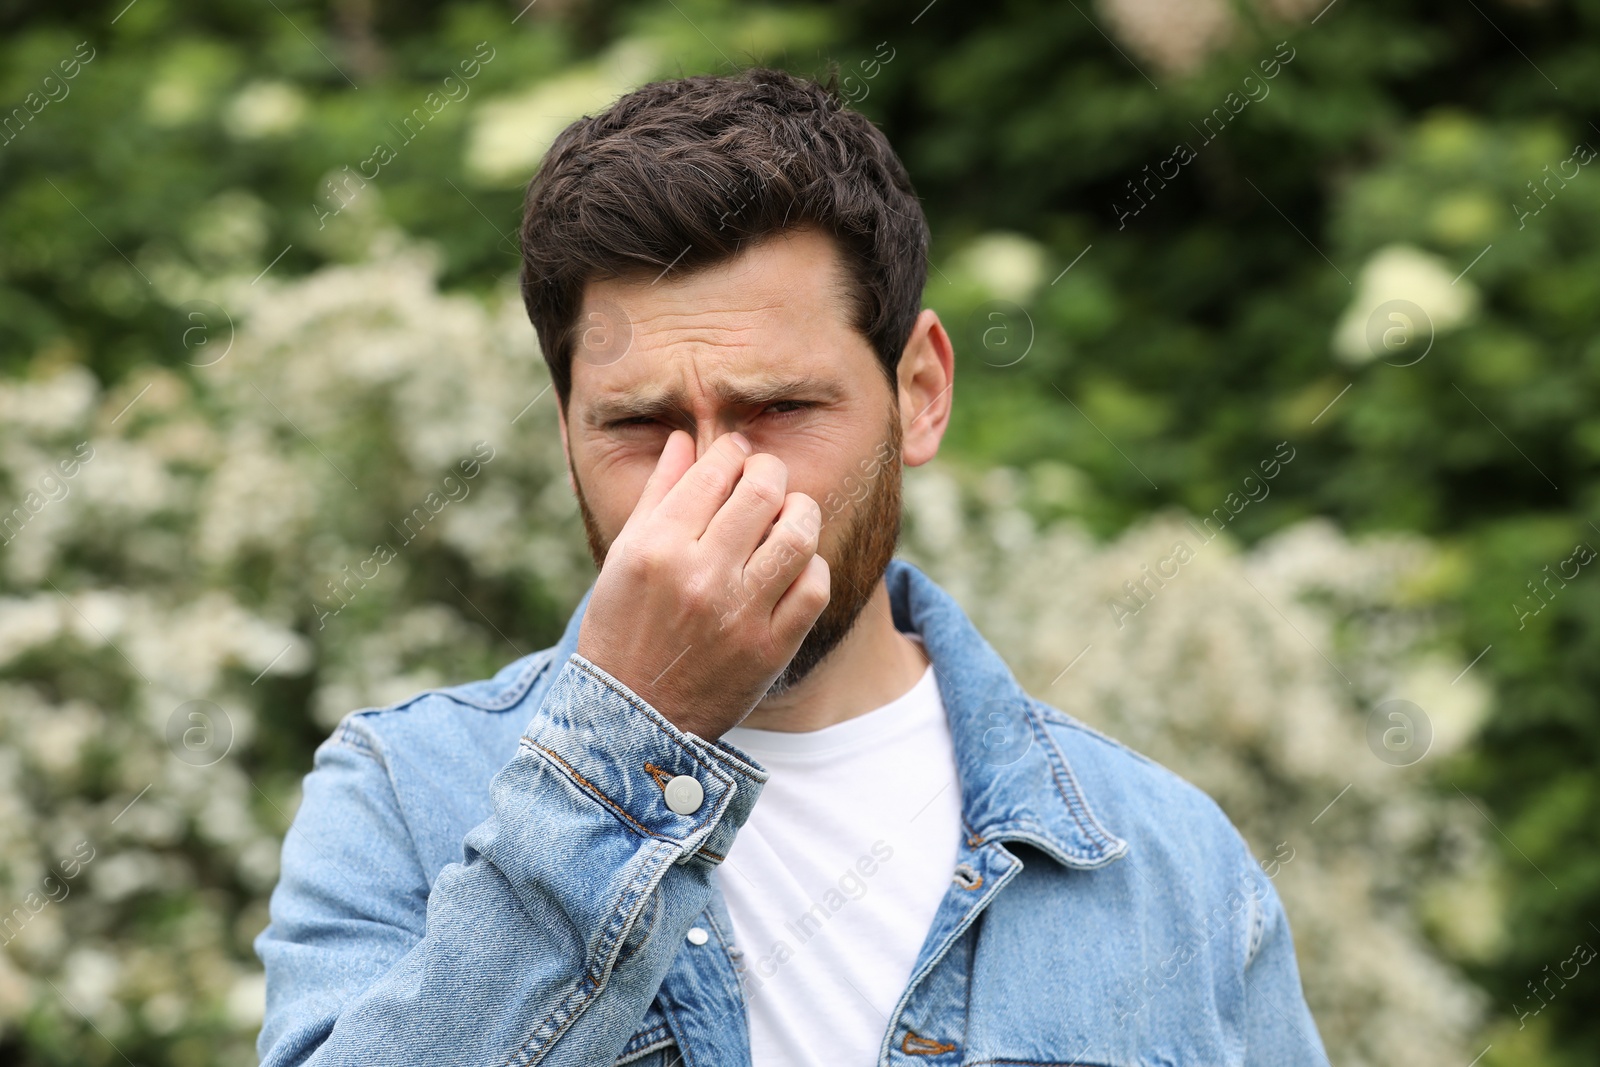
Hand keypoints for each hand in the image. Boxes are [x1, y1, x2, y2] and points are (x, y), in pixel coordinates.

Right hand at [575, 430, 829, 739]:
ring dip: (801, 512)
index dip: (733, 451)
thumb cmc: (623, 627)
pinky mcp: (770, 649)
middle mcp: (700, 576)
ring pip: (799, 534)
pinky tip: (793, 565)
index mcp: (657, 548)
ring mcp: (739, 614)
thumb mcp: (624, 558)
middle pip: (764, 491)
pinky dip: (811, 566)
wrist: (632, 718)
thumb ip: (658, 495)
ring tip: (789, 515)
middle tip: (766, 480)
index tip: (736, 456)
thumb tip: (686, 440)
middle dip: (770, 472)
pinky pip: (815, 586)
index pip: (715, 469)